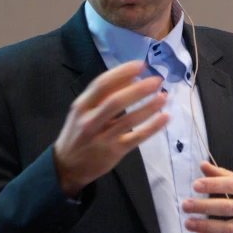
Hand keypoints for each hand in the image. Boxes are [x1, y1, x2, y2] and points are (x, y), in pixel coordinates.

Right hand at [53, 60, 168, 196]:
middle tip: (157, 81)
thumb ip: (103, 95)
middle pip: (116, 101)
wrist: (67, 167)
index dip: (122, 73)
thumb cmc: (78, 134)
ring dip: (149, 107)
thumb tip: (131, 76)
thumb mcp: (84, 111)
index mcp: (82, 106)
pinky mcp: (115, 152)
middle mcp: (90, 121)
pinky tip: (165, 117)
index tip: (141, 64)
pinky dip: (153, 127)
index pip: (102, 84)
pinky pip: (137, 137)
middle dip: (139, 89)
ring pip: (129, 120)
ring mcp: (103, 138)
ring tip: (164, 96)